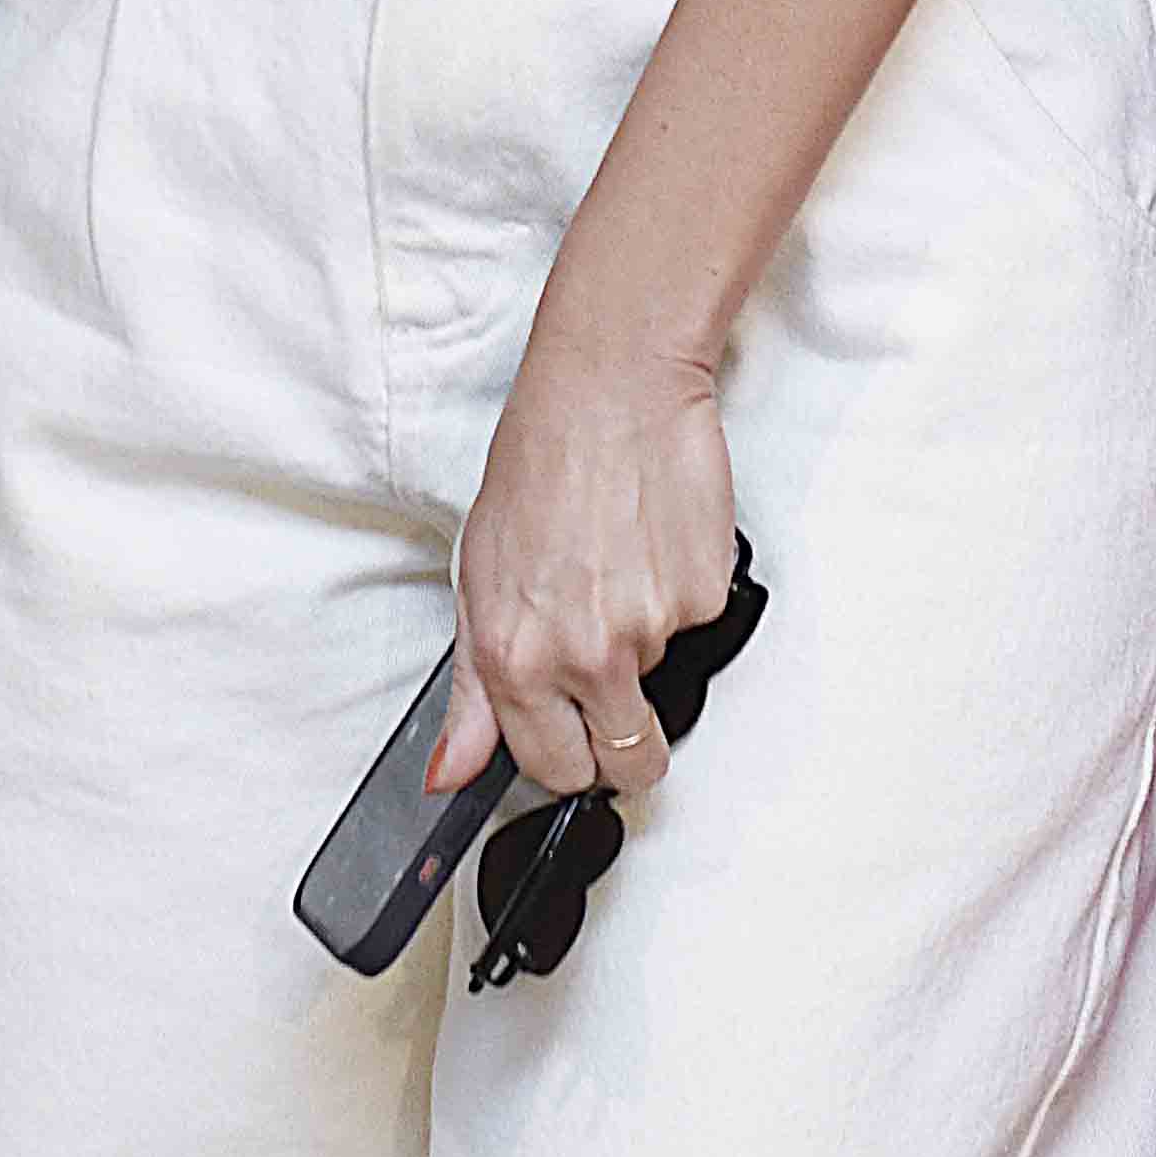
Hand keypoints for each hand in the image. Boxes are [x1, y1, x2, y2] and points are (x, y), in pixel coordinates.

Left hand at [436, 302, 736, 805]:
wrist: (611, 384)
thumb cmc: (540, 459)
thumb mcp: (476, 576)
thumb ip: (472, 690)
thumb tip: (450, 772)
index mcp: (515, 657)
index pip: (554, 771)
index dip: (565, 754)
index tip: (567, 730)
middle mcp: (586, 655)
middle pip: (630, 762)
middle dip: (623, 738)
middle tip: (608, 671)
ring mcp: (652, 630)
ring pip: (663, 682)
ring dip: (645, 642)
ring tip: (617, 564)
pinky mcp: (705, 596)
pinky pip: (696, 626)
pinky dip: (678, 593)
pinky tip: (651, 541)